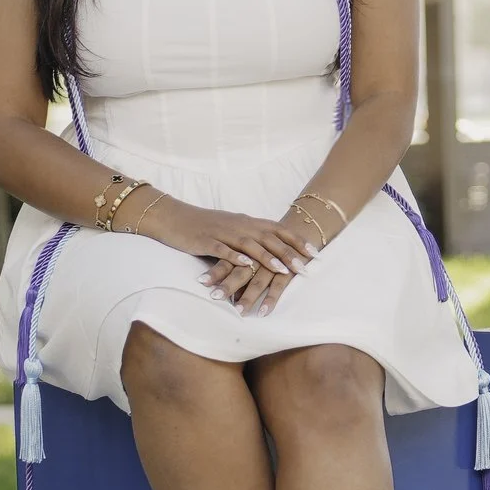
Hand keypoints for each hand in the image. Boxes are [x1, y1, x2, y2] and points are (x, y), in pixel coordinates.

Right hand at [145, 198, 316, 310]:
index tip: (315, 254)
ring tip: (282, 271)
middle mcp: (239, 225)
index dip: (297, 241)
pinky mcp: (206, 240)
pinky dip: (235, 257)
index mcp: (247, 222)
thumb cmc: (206, 226)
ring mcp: (223, 232)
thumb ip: (252, 237)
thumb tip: (273, 249)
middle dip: (288, 254)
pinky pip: (223, 249)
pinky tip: (246, 265)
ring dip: (267, 257)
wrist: (174, 218)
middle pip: (268, 238)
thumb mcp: (233, 228)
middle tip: (305, 268)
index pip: (278, 230)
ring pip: (249, 244)